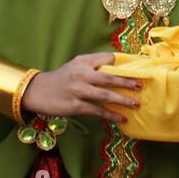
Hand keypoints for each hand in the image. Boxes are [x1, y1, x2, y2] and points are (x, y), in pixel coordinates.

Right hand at [21, 52, 141, 123]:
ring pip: (105, 94)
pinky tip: (121, 118)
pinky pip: (96, 110)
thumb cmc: (61, 79)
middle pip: (109, 77)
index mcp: (83, 61)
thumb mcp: (75, 66)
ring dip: (122, 99)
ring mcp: (78, 90)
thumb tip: (118, 71)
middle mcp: (81, 74)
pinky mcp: (74, 106)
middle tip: (141, 85)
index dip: (123, 64)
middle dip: (126, 81)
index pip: (107, 59)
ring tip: (136, 104)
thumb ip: (93, 66)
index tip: (137, 69)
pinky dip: (110, 114)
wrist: (37, 91)